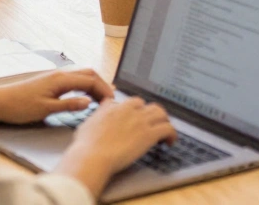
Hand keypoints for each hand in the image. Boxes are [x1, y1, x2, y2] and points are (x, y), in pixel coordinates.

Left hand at [0, 69, 113, 124]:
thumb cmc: (20, 107)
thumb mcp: (45, 109)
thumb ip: (68, 105)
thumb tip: (89, 102)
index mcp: (61, 79)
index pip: (90, 80)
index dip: (104, 90)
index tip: (112, 102)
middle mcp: (60, 74)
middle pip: (89, 74)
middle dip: (102, 85)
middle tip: (110, 100)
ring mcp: (55, 76)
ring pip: (82, 75)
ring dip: (94, 84)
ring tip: (101, 99)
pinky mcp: (51, 81)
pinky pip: (74, 79)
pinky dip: (84, 85)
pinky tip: (84, 96)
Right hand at [57, 97, 176, 194]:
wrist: (92, 157)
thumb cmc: (86, 145)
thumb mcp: (88, 123)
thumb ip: (99, 113)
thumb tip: (103, 108)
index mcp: (115, 107)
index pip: (132, 102)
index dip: (137, 110)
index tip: (139, 117)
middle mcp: (130, 111)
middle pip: (149, 105)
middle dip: (152, 114)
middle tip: (153, 125)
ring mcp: (141, 121)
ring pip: (161, 113)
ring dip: (164, 122)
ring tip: (163, 132)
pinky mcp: (149, 134)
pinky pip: (168, 128)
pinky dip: (172, 134)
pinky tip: (170, 142)